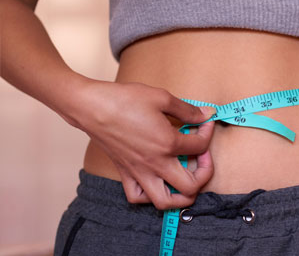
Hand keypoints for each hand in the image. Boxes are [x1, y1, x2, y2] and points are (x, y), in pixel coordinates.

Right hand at [64, 80, 216, 209]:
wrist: (91, 106)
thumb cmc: (124, 100)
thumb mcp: (161, 98)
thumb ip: (187, 110)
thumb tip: (206, 115)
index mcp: (167, 144)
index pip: (200, 147)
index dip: (207, 132)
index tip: (204, 122)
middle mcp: (155, 164)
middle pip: (190, 186)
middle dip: (205, 174)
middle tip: (203, 157)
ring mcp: (139, 172)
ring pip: (165, 202)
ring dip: (181, 195)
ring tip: (185, 178)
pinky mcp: (125, 173)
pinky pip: (138, 196)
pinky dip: (150, 195)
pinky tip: (158, 180)